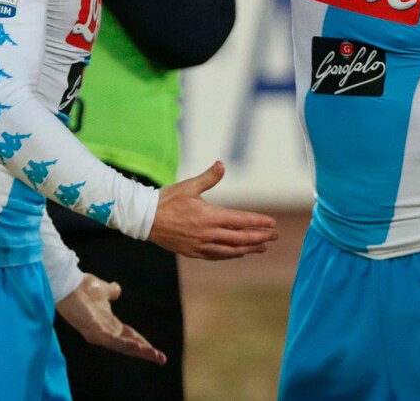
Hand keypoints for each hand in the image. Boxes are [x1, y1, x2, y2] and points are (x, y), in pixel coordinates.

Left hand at [55, 274, 166, 364]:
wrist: (68, 282)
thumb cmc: (82, 287)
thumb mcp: (103, 289)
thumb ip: (111, 291)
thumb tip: (117, 289)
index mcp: (108, 323)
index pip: (129, 336)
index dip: (143, 342)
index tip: (156, 351)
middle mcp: (104, 331)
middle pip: (128, 345)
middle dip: (145, 352)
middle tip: (162, 359)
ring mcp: (98, 333)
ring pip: (122, 346)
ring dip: (139, 351)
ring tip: (153, 354)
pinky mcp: (93, 331)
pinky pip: (111, 340)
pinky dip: (124, 344)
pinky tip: (137, 346)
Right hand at [148, 161, 277, 258]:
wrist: (145, 219)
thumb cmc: (167, 200)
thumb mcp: (188, 186)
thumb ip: (208, 177)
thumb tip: (222, 164)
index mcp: (209, 216)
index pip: (240, 221)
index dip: (258, 222)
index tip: (272, 223)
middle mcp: (208, 233)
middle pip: (240, 238)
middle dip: (259, 237)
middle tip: (274, 236)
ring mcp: (201, 245)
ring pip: (231, 250)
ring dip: (249, 248)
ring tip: (262, 247)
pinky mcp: (193, 252)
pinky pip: (217, 256)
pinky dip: (231, 255)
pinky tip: (238, 253)